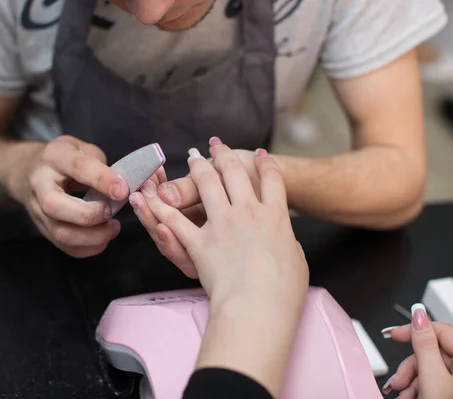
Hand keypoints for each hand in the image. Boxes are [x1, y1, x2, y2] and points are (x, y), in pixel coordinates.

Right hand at [13, 135, 165, 257]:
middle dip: (89, 214)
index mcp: (54, 157)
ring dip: (93, 236)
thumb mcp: (83, 148)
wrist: (34, 171)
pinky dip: (89, 247)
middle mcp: (39, 184)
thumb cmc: (67, 158)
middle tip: (112, 212)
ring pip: (60, 232)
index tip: (123, 191)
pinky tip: (103, 238)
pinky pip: (65, 247)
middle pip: (54, 205)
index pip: (77, 167)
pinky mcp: (43, 229)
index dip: (102, 180)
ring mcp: (37, 210)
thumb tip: (123, 186)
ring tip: (113, 228)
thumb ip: (102, 165)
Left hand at [131, 140, 307, 305]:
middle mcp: (248, 212)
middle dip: (226, 155)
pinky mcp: (200, 242)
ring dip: (198, 167)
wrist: (260, 307)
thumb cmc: (284, 292)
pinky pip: (176, 220)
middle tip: (218, 146)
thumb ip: (288, 242)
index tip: (261, 155)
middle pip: (236, 172)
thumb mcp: (298, 260)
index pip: (272, 179)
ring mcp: (223, 224)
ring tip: (193, 157)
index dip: (266, 164)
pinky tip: (155, 196)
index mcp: (276, 216)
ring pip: (207, 184)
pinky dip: (163, 208)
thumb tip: (284, 239)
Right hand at [383, 304, 452, 398]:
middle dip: (411, 369)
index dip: (412, 330)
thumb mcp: (432, 380)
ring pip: (434, 368)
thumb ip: (423, 345)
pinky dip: (424, 389)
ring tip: (404, 398)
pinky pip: (441, 381)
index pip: (440, 329)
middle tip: (398, 383)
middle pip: (434, 352)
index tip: (392, 335)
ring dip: (414, 383)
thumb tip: (418, 315)